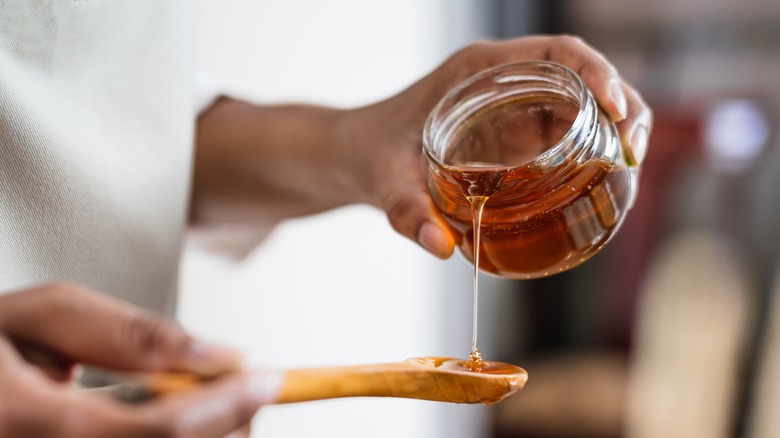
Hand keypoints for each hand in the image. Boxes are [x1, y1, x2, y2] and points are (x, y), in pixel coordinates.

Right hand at [0, 283, 280, 437]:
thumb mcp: (43, 315)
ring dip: (206, 437)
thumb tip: (218, 355)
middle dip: (226, 427)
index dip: (225, 407)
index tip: (267, 379)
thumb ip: (130, 335)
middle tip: (244, 391)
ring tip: (204, 400)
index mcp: (25, 424)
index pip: (158, 432)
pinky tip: (172, 419)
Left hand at [341, 35, 652, 257]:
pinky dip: (594, 153)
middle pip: (584, 76)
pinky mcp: (516, 134)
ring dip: (616, 132)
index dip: (597, 70)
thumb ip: (407, 212)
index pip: (556, 51)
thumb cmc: (370, 154)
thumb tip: (442, 246)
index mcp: (478, 70)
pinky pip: (567, 134)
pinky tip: (603, 186)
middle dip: (623, 107)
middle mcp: (503, 80)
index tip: (615, 108)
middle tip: (633, 154)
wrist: (357, 156)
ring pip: (583, 106)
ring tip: (629, 174)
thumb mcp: (385, 181)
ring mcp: (513, 107)